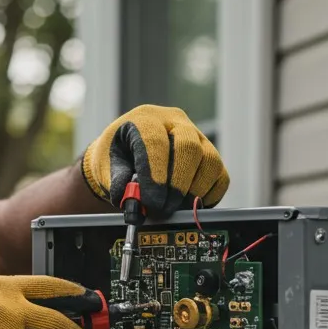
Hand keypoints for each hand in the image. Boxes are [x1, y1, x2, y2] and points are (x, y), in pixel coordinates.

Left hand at [80, 105, 228, 216]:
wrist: (126, 155)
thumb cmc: (115, 160)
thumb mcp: (107, 168)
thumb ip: (120, 185)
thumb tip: (136, 203)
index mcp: (144, 119)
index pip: (155, 142)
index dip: (155, 175)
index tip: (151, 202)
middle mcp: (175, 122)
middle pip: (189, 148)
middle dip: (177, 185)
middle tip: (164, 208)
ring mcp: (197, 136)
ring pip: (210, 161)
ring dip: (194, 192)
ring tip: (174, 208)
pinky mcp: (210, 155)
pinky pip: (220, 176)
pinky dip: (208, 196)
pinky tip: (189, 205)